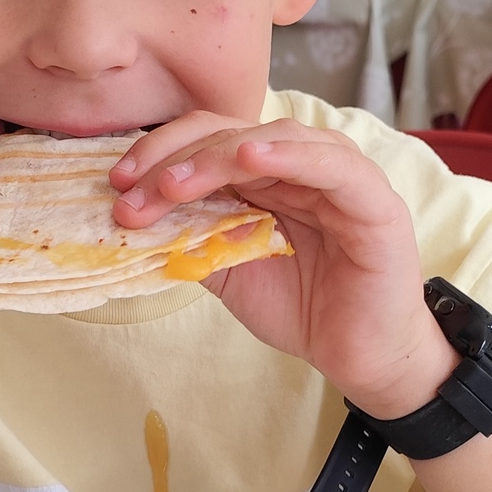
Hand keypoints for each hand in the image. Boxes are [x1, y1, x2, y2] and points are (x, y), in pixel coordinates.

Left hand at [111, 115, 453, 418]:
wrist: (360, 358)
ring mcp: (340, 177)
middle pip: (230, 133)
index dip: (159, 155)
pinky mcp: (374, 202)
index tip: (118, 186)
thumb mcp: (229, 272)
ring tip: (175, 182)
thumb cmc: (304, 309)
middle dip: (173, 160)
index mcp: (267, 175)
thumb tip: (136, 221)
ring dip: (216, 157)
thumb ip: (192, 240)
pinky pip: (332, 165)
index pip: (207, 141)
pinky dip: (289, 154)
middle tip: (132, 193)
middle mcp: (301, 164)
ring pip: (273, 140)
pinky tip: (249, 155)